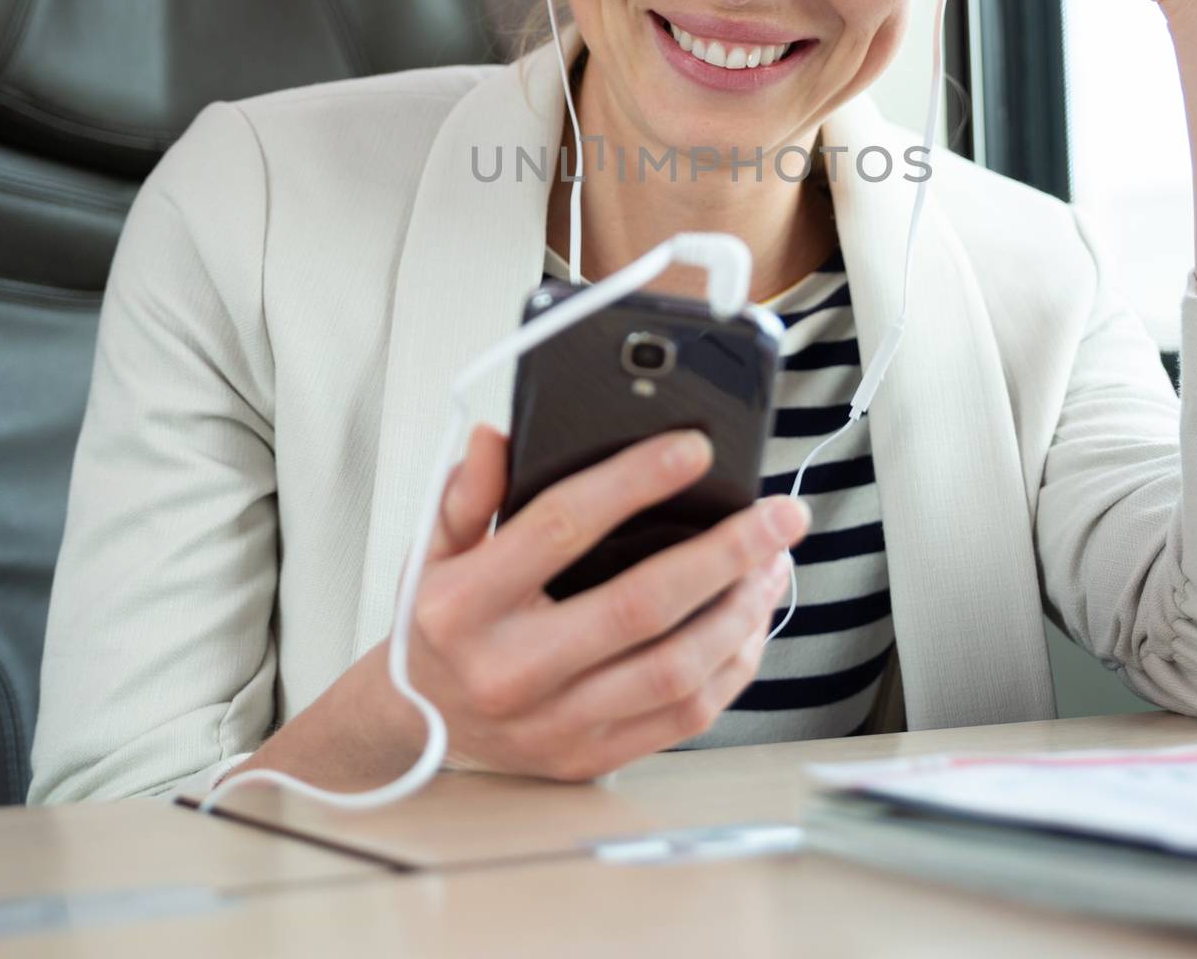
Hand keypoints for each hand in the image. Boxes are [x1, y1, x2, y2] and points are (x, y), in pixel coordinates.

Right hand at [389, 423, 807, 782]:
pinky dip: (731, 665)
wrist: (417, 728)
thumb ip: (467, 493)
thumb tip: (496, 438)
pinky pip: (683, 716)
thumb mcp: (433, 550)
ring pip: (675, 668)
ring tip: (774, 561)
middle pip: (642, 605)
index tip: (695, 448)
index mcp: (465, 606)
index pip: (561, 527)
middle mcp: (510, 670)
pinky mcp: (589, 758)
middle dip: (727, 552)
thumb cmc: (440, 627)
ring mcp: (554, 724)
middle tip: (779, 513)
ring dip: (741, 610)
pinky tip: (750, 620)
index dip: (635, 480)